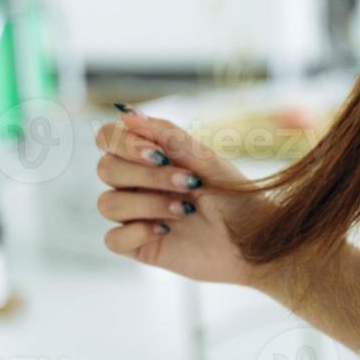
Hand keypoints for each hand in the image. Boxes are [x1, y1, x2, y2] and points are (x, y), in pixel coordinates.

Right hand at [94, 106, 273, 287]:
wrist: (254, 238)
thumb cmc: (234, 195)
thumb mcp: (206, 161)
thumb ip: (168, 136)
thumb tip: (127, 113)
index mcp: (149, 157)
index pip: (108, 138)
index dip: (123, 142)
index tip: (158, 154)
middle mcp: (137, 183)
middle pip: (105, 168)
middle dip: (146, 175)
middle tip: (189, 183)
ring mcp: (135, 214)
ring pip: (107, 203)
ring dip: (148, 203)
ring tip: (186, 209)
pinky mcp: (137, 245)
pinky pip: (112, 238)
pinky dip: (138, 231)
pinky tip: (166, 230)